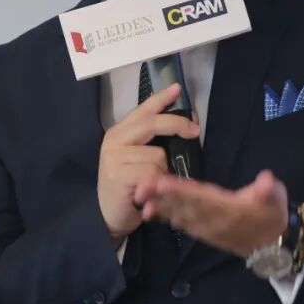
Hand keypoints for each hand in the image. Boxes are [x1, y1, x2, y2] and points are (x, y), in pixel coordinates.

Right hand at [97, 82, 200, 239]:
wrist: (108, 215)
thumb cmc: (128, 186)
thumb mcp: (136, 158)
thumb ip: (150, 142)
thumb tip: (182, 126)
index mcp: (119, 133)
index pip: (142, 110)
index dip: (160, 99)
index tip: (177, 88)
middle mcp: (114, 140)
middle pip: (151, 123)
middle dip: (176, 124)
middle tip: (195, 131)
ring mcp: (114, 157)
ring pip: (157, 154)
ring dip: (163, 170)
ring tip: (151, 182)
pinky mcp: (119, 175)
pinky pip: (153, 172)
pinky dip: (158, 182)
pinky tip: (147, 190)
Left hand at [132, 169, 288, 258]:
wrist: (274, 245)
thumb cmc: (273, 214)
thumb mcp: (276, 198)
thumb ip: (269, 190)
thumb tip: (266, 180)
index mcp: (230, 209)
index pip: (201, 197)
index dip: (182, 190)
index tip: (162, 182)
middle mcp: (215, 221)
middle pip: (185, 207)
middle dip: (163, 197)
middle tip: (141, 187)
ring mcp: (209, 229)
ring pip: (181, 216)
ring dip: (161, 208)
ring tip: (142, 201)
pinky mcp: (206, 233)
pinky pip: (184, 224)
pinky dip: (169, 218)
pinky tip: (154, 212)